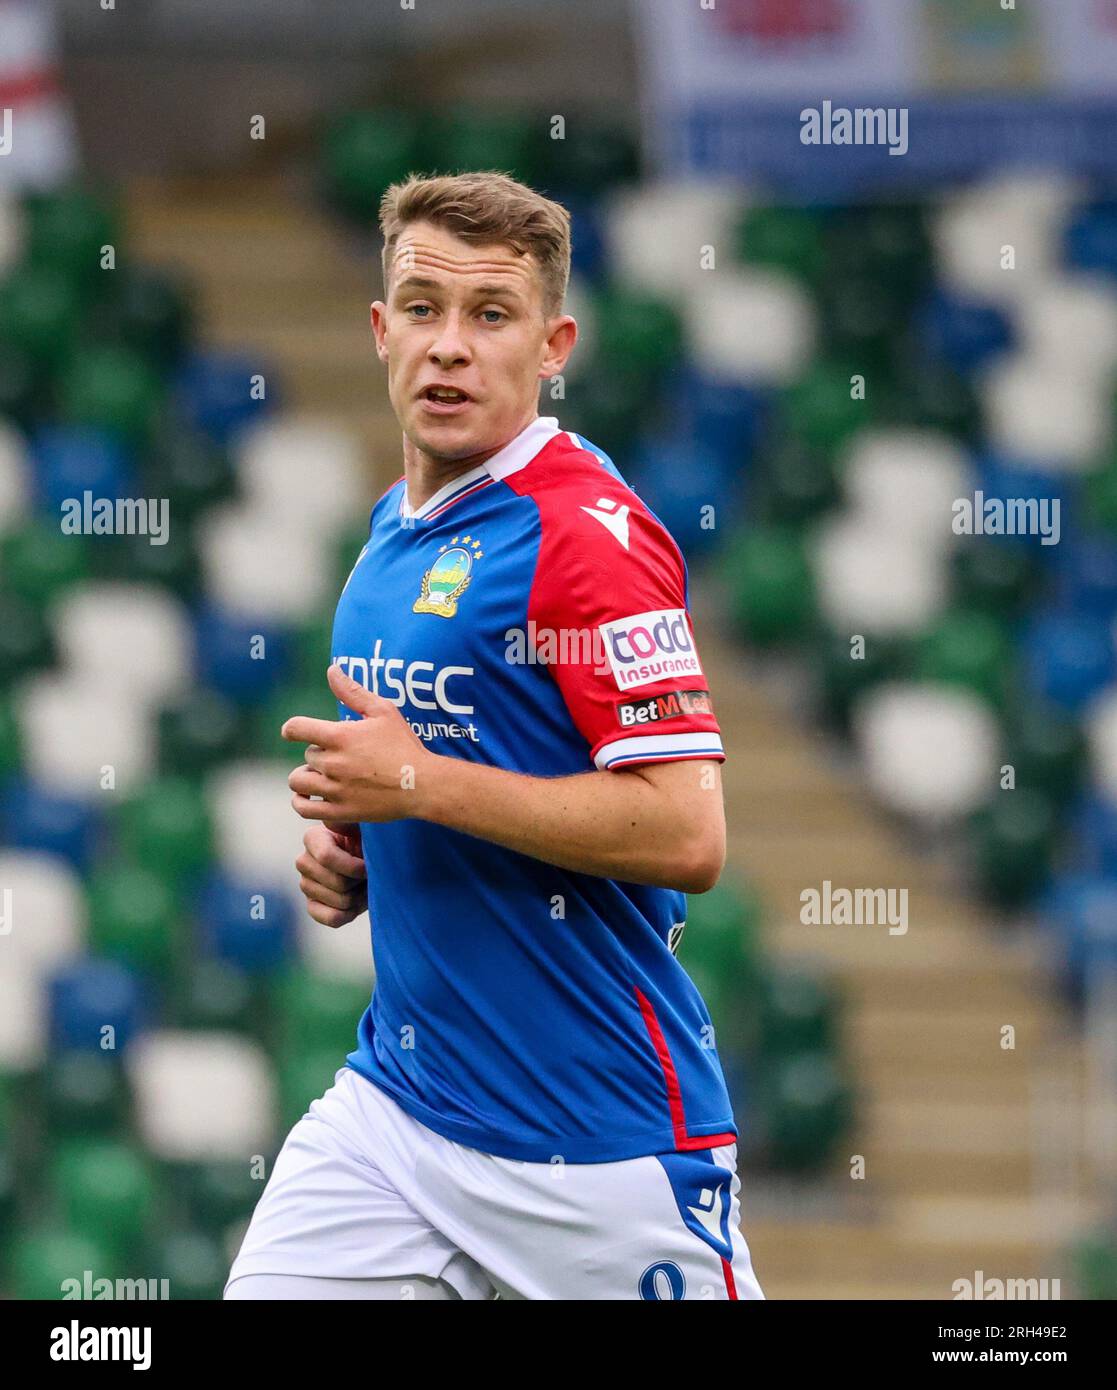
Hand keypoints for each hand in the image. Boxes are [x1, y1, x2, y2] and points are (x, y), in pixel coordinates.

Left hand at [283, 664, 437, 823]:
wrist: (422, 785)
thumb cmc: (404, 745)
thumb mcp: (383, 711)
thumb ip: (353, 692)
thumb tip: (332, 670)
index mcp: (340, 737)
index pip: (296, 728)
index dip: (292, 729)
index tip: (293, 732)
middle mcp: (333, 763)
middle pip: (307, 756)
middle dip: (320, 754)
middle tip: (340, 757)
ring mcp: (334, 790)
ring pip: (299, 781)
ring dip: (306, 777)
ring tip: (323, 776)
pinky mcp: (339, 811)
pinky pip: (303, 808)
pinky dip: (301, 801)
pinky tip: (310, 796)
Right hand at [296, 823, 367, 926]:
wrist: (369, 861)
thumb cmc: (367, 841)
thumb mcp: (363, 827)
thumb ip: (351, 823)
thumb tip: (337, 822)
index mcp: (313, 838)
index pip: (327, 858)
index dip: (354, 867)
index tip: (369, 865)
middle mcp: (303, 861)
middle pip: (337, 883)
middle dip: (360, 882)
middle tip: (370, 876)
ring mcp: (306, 885)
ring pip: (340, 901)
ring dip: (360, 897)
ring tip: (366, 885)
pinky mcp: (312, 905)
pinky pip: (331, 918)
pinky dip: (349, 914)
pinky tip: (357, 903)